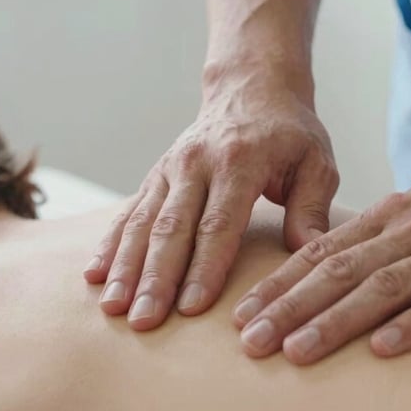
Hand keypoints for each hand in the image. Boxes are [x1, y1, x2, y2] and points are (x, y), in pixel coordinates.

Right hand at [84, 78, 338, 330]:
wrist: (251, 89)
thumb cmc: (289, 133)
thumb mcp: (316, 162)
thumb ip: (312, 207)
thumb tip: (309, 253)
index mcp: (240, 161)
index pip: (219, 222)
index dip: (204, 266)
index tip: (192, 307)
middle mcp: (197, 164)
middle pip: (172, 227)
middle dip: (155, 278)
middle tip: (143, 321)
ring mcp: (171, 169)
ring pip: (142, 222)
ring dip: (125, 267)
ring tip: (112, 308)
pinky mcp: (156, 175)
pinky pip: (128, 211)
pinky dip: (109, 244)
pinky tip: (93, 276)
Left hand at [232, 154, 410, 363]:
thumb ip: (378, 236)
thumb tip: (328, 265)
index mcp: (390, 214)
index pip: (322, 250)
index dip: (279, 284)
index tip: (241, 314)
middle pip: (340, 270)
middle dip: (290, 307)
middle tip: (249, 342)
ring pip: (383, 286)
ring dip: (336, 320)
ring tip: (296, 352)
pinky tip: (382, 350)